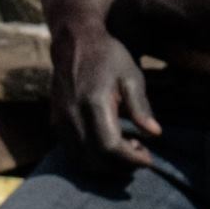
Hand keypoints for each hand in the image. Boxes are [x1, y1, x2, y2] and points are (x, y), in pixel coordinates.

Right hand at [53, 14, 160, 165]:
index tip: (149, 159)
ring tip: (126, 147)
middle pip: (95, 160)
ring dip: (106, 165)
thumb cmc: (108, 56)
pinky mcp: (55, 122)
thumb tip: (155, 134)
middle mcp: (72, 115)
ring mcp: (60, 121)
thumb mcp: (131, 76)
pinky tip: (107, 143)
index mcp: (94, 103)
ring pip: (81, 160)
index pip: (110, 147)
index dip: (131, 160)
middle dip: (120, 166)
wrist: (73, 42)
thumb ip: (140, 106)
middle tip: (140, 152)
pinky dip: (91, 157)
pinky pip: (72, 152)